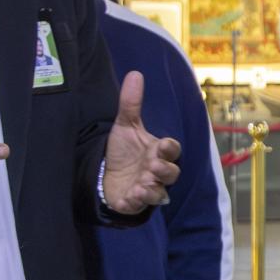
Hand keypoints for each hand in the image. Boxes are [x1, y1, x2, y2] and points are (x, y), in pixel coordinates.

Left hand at [102, 71, 181, 212]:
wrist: (106, 173)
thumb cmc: (123, 151)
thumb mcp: (125, 126)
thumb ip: (131, 103)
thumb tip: (135, 74)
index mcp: (158, 152)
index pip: (172, 150)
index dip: (169, 149)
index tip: (162, 145)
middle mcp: (156, 172)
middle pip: (171, 174)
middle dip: (164, 171)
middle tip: (152, 167)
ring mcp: (147, 188)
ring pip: (158, 193)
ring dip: (152, 190)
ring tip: (141, 186)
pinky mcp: (133, 202)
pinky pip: (139, 206)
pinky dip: (135, 203)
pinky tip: (129, 197)